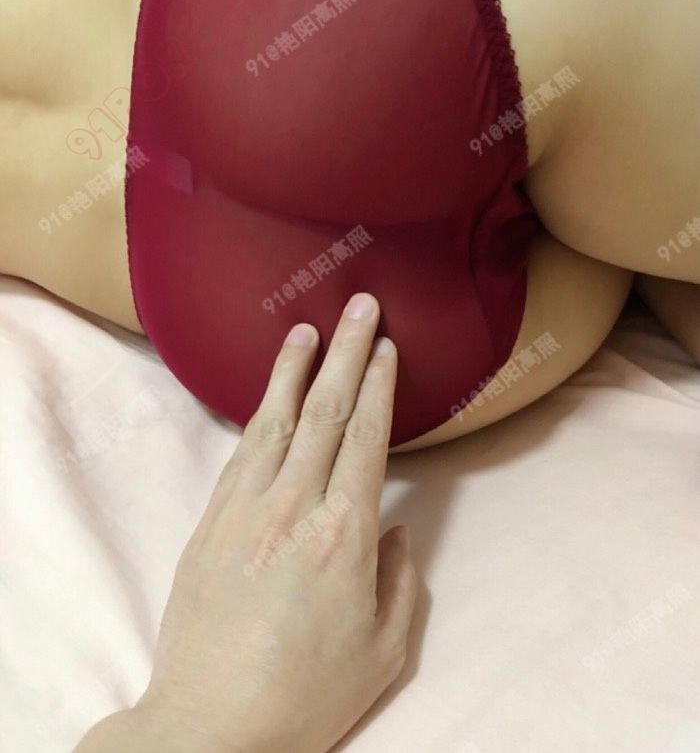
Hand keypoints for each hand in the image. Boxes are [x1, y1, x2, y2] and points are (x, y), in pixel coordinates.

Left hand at [76, 292, 415, 752]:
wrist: (211, 724)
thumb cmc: (305, 694)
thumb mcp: (383, 651)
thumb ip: (398, 581)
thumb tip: (393, 528)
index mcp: (344, 535)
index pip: (366, 437)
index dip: (378, 385)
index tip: (386, 345)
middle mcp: (293, 507)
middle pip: (325, 411)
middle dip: (346, 351)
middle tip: (359, 304)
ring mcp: (245, 510)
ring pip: (276, 421)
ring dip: (294, 369)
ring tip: (307, 329)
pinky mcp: (211, 523)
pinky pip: (241, 453)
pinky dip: (260, 414)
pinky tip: (269, 395)